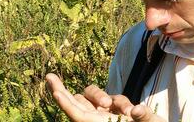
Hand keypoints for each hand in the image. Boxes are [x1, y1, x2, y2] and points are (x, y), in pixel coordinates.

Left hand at [46, 73, 165, 121]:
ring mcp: (106, 115)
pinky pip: (111, 97)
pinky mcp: (115, 110)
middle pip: (75, 103)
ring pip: (92, 96)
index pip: (79, 115)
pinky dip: (119, 100)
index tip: (55, 92)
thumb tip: (136, 110)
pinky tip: (130, 112)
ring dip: (100, 95)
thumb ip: (143, 117)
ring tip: (114, 107)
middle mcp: (100, 121)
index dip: (66, 104)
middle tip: (49, 76)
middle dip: (61, 90)